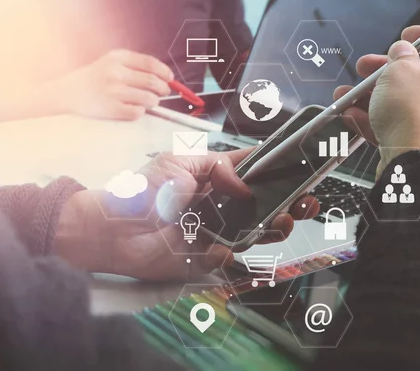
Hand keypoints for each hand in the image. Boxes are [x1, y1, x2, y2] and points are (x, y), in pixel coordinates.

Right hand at [49, 50, 173, 120]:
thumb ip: (135, 66)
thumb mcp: (111, 62)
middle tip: (163, 93)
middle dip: (163, 89)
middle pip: (152, 82)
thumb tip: (164, 77)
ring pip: (148, 98)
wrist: (67, 92)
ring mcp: (112, 91)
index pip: (150, 63)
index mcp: (117, 57)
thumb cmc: (94, 78)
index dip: (164, 72)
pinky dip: (140, 112)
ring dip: (153, 102)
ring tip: (149, 102)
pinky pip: (137, 112)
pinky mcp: (110, 108)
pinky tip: (135, 109)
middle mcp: (115, 72)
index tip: (169, 78)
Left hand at [54, 149, 319, 280]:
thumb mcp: (179, 162)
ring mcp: (218, 232)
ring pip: (258, 231)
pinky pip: (232, 257)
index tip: (303, 167)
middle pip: (266, 204)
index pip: (255, 172)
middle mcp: (223, 205)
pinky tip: (233, 245)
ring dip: (276, 226)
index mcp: (217, 179)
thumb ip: (217, 167)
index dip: (279, 169)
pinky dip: (236, 251)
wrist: (115, 229)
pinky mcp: (208, 257)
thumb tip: (244, 186)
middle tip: (304, 202)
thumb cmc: (145, 190)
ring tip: (284, 220)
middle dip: (290, 202)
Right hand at [335, 25, 419, 175]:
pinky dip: (382, 120)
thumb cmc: (418, 117)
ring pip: (411, 104)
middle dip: (388, 71)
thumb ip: (398, 59)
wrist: (418, 169)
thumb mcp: (398, 74)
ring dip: (377, 97)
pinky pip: (408, 127)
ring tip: (350, 95)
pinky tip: (354, 116)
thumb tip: (401, 54)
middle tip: (367, 67)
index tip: (404, 37)